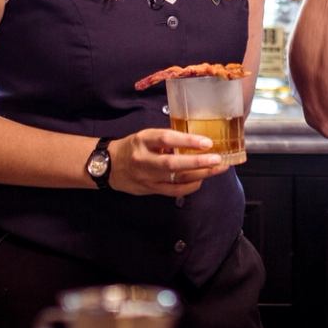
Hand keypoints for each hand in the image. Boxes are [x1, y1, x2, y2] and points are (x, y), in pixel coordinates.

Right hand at [108, 128, 228, 197]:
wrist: (109, 166)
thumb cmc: (133, 147)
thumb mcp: (146, 136)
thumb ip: (167, 139)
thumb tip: (194, 139)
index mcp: (143, 140)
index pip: (166, 139)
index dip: (187, 140)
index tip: (207, 142)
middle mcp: (144, 160)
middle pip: (172, 164)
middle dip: (198, 162)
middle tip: (218, 159)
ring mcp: (147, 178)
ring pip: (176, 179)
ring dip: (200, 174)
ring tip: (218, 169)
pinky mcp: (150, 190)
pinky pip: (174, 191)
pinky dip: (190, 186)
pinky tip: (202, 180)